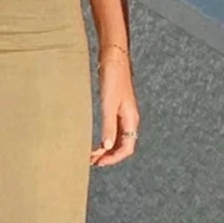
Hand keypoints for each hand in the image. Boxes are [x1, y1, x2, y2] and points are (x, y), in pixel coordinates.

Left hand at [90, 46, 139, 166]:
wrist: (114, 59)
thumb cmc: (113, 79)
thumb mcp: (109, 104)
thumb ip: (108, 126)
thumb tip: (106, 147)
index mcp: (131, 120)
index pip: (127, 148)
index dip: (114, 158)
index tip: (99, 163)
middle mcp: (129, 119)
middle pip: (122, 146)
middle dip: (108, 156)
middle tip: (92, 161)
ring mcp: (123, 114)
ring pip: (117, 138)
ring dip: (106, 148)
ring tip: (92, 154)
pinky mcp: (116, 108)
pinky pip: (113, 129)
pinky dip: (105, 138)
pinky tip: (96, 140)